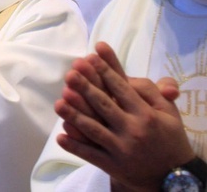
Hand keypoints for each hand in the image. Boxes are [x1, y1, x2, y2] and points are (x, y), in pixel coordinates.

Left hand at [55, 42, 193, 190]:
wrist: (174, 175)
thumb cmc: (168, 137)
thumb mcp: (169, 112)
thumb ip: (153, 91)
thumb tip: (132, 78)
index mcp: (146, 114)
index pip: (122, 89)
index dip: (105, 71)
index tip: (90, 56)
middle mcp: (133, 130)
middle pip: (104, 105)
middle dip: (86, 88)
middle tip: (70, 74)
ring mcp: (122, 149)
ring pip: (94, 130)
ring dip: (75, 116)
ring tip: (58, 103)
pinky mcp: (113, 166)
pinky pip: (91, 155)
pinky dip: (75, 147)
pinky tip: (60, 136)